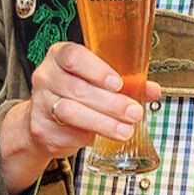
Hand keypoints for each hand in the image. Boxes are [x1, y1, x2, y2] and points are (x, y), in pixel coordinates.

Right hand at [0, 42, 160, 192]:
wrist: (43, 119)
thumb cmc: (74, 93)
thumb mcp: (97, 82)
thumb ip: (126, 83)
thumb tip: (153, 90)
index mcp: (60, 56)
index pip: (73, 57)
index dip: (96, 70)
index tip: (117, 84)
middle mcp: (46, 76)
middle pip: (78, 88)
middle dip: (111, 103)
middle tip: (134, 113)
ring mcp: (40, 103)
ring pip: (72, 112)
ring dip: (103, 123)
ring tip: (125, 131)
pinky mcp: (41, 128)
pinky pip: (67, 133)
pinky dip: (88, 137)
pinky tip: (102, 138)